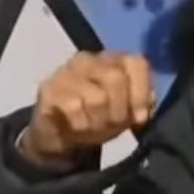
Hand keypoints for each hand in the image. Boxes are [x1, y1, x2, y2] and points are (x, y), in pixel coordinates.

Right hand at [21, 52, 154, 167]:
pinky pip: (74, 107)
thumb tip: (144, 112)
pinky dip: (82, 125)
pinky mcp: (49, 89)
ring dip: (100, 121)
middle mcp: (91, 60)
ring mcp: (67, 72)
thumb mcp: (126, 113)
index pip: (136, 63)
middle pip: (115, 78)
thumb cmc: (99, 117)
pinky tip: (79, 128)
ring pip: (97, 97)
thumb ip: (141, 106)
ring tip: (96, 128)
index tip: (140, 118)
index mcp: (115, 60)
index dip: (142, 92)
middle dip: (120, 110)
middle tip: (115, 125)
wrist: (59, 134)